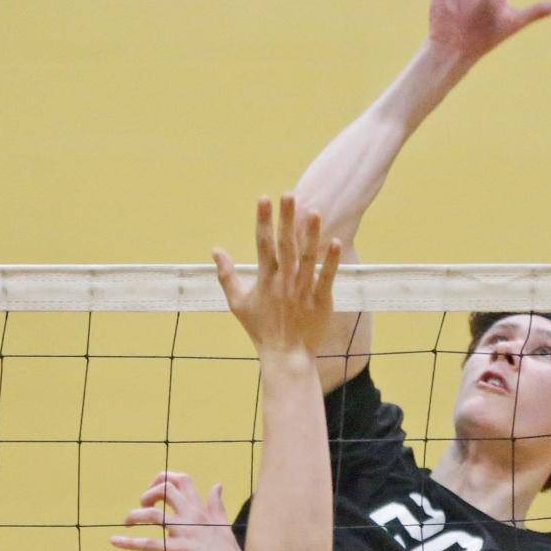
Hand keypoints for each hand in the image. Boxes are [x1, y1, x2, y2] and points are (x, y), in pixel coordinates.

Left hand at [111, 472, 247, 550]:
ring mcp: (185, 533)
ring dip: (134, 515)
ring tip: (128, 522)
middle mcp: (193, 517)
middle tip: (142, 506)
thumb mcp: (223, 526)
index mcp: (203, 510)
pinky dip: (129, 542)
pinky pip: (149, 544)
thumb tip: (217, 485)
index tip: (155, 490)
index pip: (183, 480)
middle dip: (148, 493)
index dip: (164, 479)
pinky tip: (114, 541)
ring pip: (153, 514)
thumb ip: (216, 505)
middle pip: (165, 489)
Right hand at [213, 195, 339, 357]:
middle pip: (285, 244)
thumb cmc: (261, 330)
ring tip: (313, 211)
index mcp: (265, 280)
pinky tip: (335, 241)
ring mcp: (303, 290)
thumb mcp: (237, 303)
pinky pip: (326, 277)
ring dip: (310, 233)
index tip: (263, 198)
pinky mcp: (321, 300)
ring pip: (307, 257)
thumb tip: (215, 250)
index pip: (263, 244)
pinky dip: (330, 260)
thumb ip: (226, 275)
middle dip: (286, 218)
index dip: (263, 220)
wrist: (285, 356)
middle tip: (289, 194)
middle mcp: (284, 281)